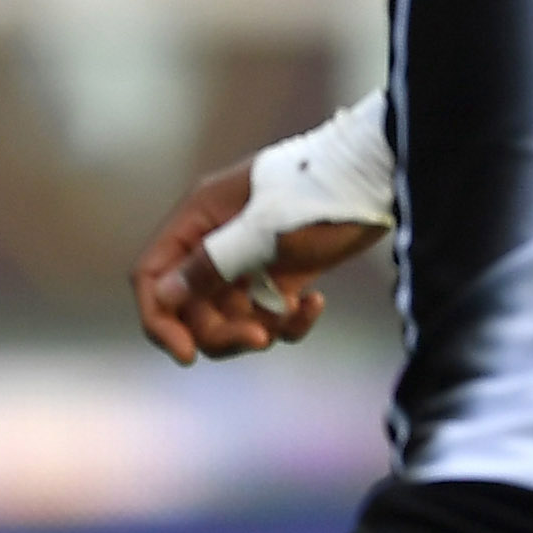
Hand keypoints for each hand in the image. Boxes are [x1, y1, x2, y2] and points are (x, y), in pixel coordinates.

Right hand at [134, 167, 385, 365]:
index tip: (186, 353)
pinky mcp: (282, 273)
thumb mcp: (262, 231)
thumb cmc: (319, 194)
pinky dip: (288, 320)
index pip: (153, 274)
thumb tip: (164, 296)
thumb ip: (210, 264)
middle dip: (221, 331)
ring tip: (295, 316)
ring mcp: (249, 259)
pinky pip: (267, 313)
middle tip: (258, 338)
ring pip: (229, 316)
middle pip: (192, 305)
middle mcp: (216, 241)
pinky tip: (314, 304)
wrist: (379, 178)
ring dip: (257, 329)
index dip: (160, 317)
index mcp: (199, 219)